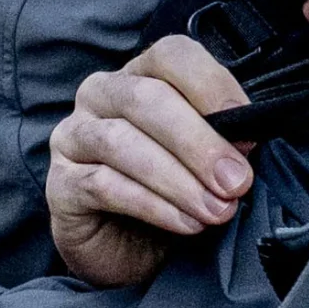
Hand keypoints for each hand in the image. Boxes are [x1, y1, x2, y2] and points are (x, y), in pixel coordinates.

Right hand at [44, 35, 254, 288]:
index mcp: (142, 75)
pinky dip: (153, 205)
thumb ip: (223, 143)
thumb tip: (248, 140)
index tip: (247, 121)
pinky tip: (186, 223)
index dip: (211, 83)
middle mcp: (101, 95)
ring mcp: (74, 136)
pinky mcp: (60, 184)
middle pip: (146, 98)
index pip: (172, 55)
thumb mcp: (204, 163)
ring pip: (122, 141)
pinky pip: (103, 185)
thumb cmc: (171, 195)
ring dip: (178, 179)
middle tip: (237, 181)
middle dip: (199, 142)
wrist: (128, 252)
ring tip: (216, 210)